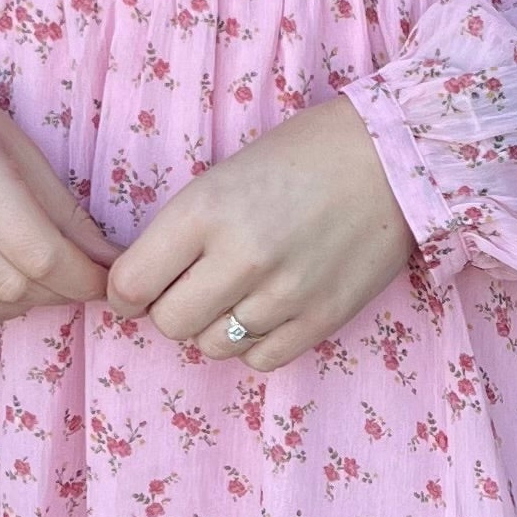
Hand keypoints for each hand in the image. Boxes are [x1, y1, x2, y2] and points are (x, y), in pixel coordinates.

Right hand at [0, 62, 115, 330]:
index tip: (103, 279)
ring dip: (20, 306)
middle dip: (58, 292)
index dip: (83, 278)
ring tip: (34, 279)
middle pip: (13, 289)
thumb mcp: (19, 148)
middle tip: (73, 276)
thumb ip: (65, 212)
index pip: (41, 255)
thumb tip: (108, 262)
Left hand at [103, 94, 415, 371]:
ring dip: (214, 327)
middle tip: (191, 288)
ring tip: (237, 294)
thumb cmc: (301, 156)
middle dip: (170, 310)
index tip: (137, 288)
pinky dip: (254, 343)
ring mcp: (284, 294)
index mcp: (206, 210)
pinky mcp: (322, 320)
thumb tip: (142, 287)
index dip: (125, 293)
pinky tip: (267, 310)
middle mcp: (241, 257)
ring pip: (213, 347)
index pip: (131, 285)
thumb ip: (182, 230)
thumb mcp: (224, 176)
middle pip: (169, 324)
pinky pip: (260, 360)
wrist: (391, 158)